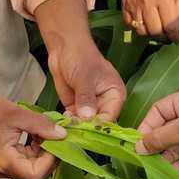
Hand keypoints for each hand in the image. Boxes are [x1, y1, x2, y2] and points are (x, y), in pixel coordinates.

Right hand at [0, 94, 66, 178]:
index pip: (35, 175)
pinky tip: (35, 133)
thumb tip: (63, 135)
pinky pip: (24, 160)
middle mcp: (2, 170)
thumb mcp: (17, 114)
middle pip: (35, 172)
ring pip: (31, 167)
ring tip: (44, 131)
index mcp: (4, 161)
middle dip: (49, 154)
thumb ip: (41, 125)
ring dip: (42, 151)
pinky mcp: (1, 161)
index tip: (58, 142)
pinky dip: (33, 149)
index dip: (51, 161)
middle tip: (55, 135)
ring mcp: (1, 167)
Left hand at [34, 0, 125, 120]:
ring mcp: (90, 106)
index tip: (89, 131)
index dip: (101, 125)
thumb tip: (87, 117)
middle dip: (87, 128)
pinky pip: (74, 120)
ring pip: (86, 123)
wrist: (64, 48)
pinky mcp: (76, 107)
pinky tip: (63, 122)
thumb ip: (86, 97)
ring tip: (68, 126)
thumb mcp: (84, 77)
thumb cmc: (81, 56)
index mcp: (115, 94)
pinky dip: (69, 122)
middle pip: (99, 123)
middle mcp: (105, 103)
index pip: (111, 115)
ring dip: (77, 126)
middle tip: (76, 131)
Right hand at [123, 0, 178, 41]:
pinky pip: (130, 25)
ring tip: (157, 29)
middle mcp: (147, 3)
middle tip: (168, 34)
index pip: (170, 26)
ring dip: (150, 34)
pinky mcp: (124, 7)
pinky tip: (145, 23)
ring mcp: (133, 5)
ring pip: (141, 31)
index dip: (176, 37)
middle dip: (164, 36)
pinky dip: (138, 28)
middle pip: (155, 31)